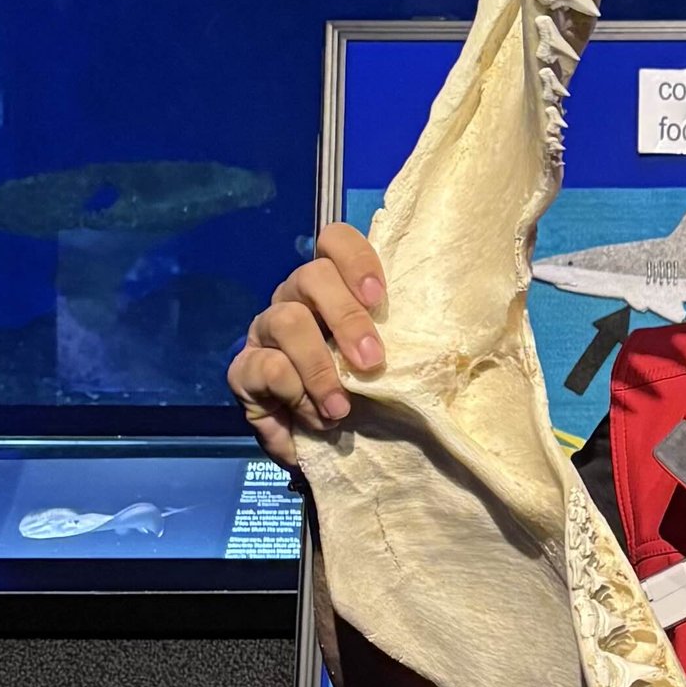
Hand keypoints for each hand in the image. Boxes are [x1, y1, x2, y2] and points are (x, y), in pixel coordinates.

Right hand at [228, 222, 386, 466]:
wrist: (324, 445)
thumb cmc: (364, 392)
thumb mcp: (389, 365)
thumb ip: (405, 342)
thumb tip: (441, 342)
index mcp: (333, 287)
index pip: (334, 241)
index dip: (356, 259)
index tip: (378, 298)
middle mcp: (296, 299)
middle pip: (312, 276)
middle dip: (347, 319)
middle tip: (372, 363)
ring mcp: (266, 331)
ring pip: (287, 320)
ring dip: (319, 367)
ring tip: (341, 408)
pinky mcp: (243, 369)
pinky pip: (267, 366)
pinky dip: (296, 394)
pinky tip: (314, 418)